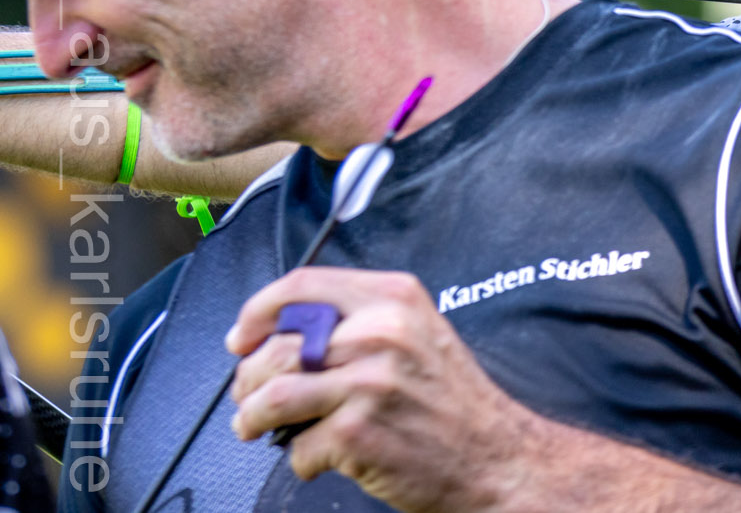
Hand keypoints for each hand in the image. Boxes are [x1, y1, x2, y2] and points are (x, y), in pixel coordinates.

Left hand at [228, 266, 553, 509]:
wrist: (494, 456)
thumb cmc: (452, 402)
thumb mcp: (416, 334)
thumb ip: (360, 321)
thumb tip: (285, 334)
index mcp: (393, 298)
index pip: (301, 286)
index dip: (258, 311)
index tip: (242, 336)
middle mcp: (380, 332)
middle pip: (276, 347)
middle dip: (249, 378)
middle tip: (251, 396)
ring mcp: (368, 383)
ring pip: (271, 394)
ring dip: (253, 417)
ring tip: (258, 427)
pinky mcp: (356, 432)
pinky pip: (297, 446)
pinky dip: (300, 458)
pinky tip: (321, 456)